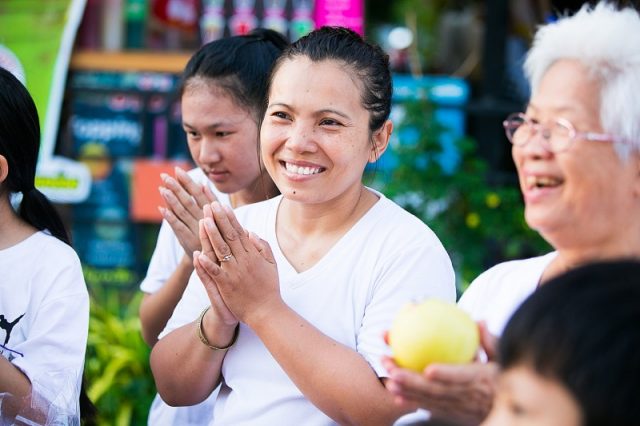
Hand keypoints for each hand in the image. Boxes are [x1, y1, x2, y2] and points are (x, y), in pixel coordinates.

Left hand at [159, 167, 216, 258]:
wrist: (214, 258)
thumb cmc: (215, 233)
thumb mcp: (217, 215)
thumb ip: (210, 199)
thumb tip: (202, 183)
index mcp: (211, 211)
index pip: (198, 193)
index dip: (187, 181)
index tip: (177, 170)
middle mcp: (204, 218)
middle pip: (188, 200)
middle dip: (176, 187)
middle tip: (164, 176)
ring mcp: (195, 229)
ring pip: (182, 212)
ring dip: (171, 200)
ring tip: (161, 188)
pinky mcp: (187, 239)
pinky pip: (178, 227)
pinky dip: (170, 217)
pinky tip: (161, 209)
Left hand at [196, 201, 280, 324]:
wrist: (267, 312)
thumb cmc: (269, 288)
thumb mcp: (271, 265)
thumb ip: (263, 247)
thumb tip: (251, 232)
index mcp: (253, 255)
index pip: (239, 232)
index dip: (229, 218)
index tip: (222, 206)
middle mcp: (244, 260)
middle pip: (229, 236)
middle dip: (219, 220)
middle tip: (210, 205)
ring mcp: (234, 272)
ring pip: (221, 249)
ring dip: (212, 234)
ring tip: (204, 220)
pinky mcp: (227, 285)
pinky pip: (215, 272)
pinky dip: (207, 263)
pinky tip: (198, 253)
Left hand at [382, 323, 499, 425]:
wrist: (507, 405)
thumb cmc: (502, 373)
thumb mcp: (503, 357)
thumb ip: (490, 341)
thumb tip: (479, 321)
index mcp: (483, 380)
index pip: (463, 378)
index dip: (447, 375)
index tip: (428, 368)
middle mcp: (470, 397)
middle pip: (438, 391)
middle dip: (413, 382)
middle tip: (392, 369)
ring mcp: (460, 408)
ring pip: (430, 401)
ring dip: (407, 391)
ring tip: (388, 380)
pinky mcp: (453, 413)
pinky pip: (430, 407)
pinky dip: (413, 401)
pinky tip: (395, 394)